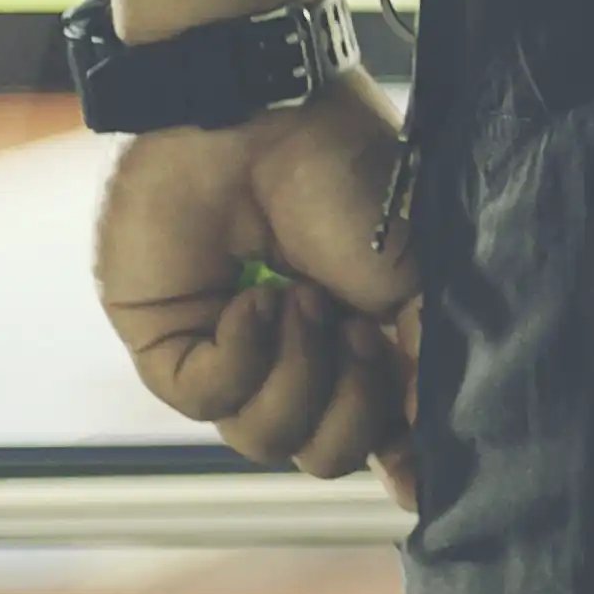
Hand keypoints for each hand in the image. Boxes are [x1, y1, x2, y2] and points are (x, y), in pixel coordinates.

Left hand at [91, 67, 423, 502]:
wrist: (266, 117)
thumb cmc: (349, 178)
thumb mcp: (416, 278)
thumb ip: (424, 368)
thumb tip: (420, 476)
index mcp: (363, 343)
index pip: (377, 435)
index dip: (398, 455)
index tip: (417, 463)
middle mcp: (299, 359)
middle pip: (326, 453)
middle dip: (353, 405)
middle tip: (355, 330)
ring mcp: (233, 356)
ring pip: (267, 440)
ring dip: (298, 370)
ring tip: (300, 297)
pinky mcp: (169, 348)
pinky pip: (209, 400)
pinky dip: (243, 352)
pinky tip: (254, 296)